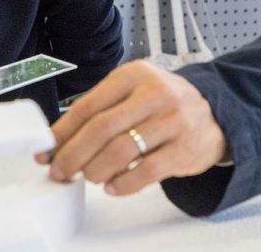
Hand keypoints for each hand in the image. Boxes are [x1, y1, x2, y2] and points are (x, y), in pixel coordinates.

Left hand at [35, 60, 226, 194]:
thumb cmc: (164, 104)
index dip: (62, 132)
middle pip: (102, 128)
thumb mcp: (134, 91)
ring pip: (122, 150)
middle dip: (74, 154)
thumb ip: (101, 109)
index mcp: (134, 74)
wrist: (214, 113)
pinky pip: (146, 172)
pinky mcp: (185, 148)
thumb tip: (59, 140)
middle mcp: (154, 93)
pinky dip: (124, 184)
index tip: (46, 150)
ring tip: (90, 176)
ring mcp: (173, 120)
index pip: (88, 105)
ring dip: (97, 169)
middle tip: (60, 170)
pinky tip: (113, 186)